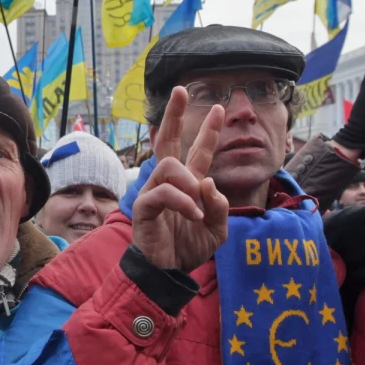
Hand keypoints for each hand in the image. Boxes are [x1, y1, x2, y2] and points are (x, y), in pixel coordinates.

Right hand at [132, 87, 228, 273]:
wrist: (168, 272)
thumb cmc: (188, 249)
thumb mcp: (217, 229)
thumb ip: (219, 206)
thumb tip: (207, 182)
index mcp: (190, 184)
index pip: (199, 151)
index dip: (209, 130)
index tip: (220, 108)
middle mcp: (170, 183)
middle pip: (169, 140)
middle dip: (176, 115)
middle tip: (181, 91)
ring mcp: (154, 192)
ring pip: (169, 166)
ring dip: (188, 183)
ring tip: (197, 208)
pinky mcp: (144, 206)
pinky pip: (162, 193)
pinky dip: (181, 202)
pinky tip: (192, 215)